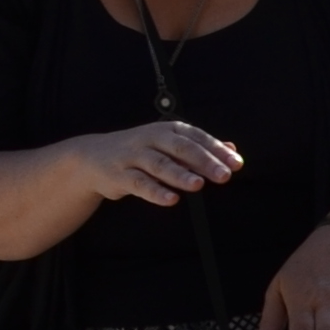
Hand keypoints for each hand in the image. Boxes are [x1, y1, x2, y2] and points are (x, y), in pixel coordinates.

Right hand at [69, 120, 241, 213]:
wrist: (93, 157)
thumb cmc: (141, 151)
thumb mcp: (169, 145)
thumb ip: (200, 148)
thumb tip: (232, 149)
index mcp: (167, 130)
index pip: (196, 137)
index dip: (217, 150)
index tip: (236, 163)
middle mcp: (151, 139)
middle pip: (180, 148)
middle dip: (203, 161)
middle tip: (224, 175)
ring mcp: (133, 156)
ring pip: (159, 164)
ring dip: (179, 174)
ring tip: (198, 184)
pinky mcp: (119, 175)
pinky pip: (139, 183)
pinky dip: (155, 191)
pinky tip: (171, 199)